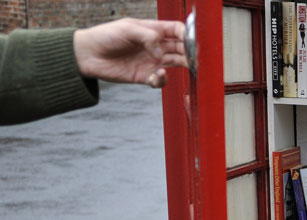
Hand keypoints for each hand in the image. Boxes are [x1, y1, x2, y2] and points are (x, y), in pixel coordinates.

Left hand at [73, 18, 187, 87]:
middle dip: (190, 52)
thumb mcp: (128, 29)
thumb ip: (148, 36)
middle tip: (195, 57)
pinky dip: (163, 79)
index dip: (187, 34)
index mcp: (153, 30)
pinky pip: (161, 80)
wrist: (87, 54)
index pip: (177, 30)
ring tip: (187, 66)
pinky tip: (158, 75)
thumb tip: (162, 50)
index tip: (192, 41)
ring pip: (176, 63)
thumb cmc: (106, 36)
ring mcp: (152, 61)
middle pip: (181, 48)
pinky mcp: (145, 76)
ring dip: (184, 65)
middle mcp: (156, 46)